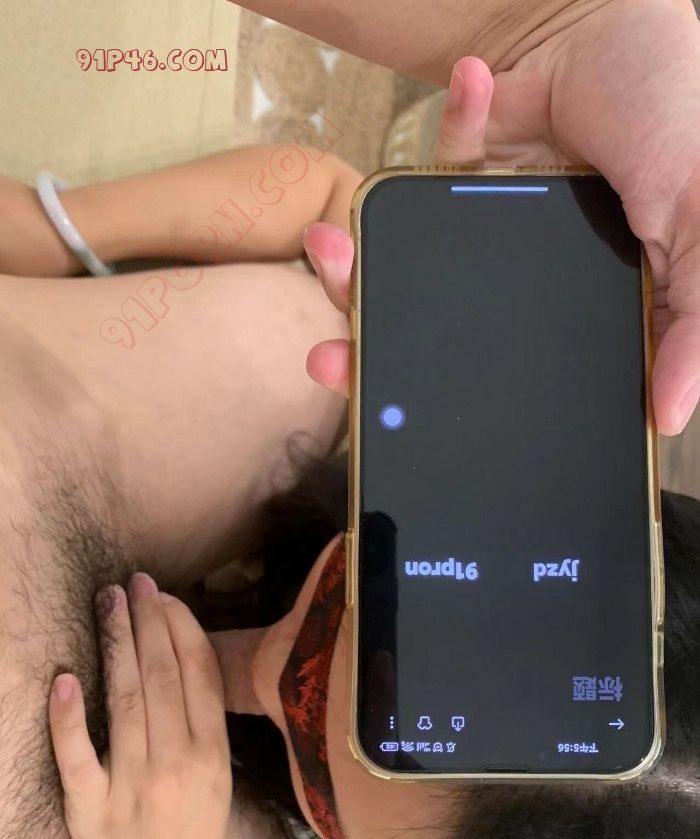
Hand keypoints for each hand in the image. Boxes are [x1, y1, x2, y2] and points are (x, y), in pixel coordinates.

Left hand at [49, 574, 231, 838]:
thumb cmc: (194, 831)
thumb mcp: (217, 774)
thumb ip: (202, 719)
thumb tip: (180, 655)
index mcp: (212, 754)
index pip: (197, 675)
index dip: (180, 628)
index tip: (163, 596)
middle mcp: (176, 764)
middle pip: (159, 678)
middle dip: (147, 622)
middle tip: (134, 583)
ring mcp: (131, 787)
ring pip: (122, 702)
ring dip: (115, 645)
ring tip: (108, 604)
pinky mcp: (90, 811)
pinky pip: (78, 758)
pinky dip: (69, 719)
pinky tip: (64, 679)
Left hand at [305, 0, 699, 434]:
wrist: (625, 17)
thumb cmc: (677, 112)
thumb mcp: (698, 221)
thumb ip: (691, 320)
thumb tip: (669, 415)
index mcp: (591, 304)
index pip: (521, 376)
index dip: (463, 400)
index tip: (404, 421)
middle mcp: (531, 284)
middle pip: (447, 337)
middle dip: (383, 349)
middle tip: (331, 358)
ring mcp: (490, 237)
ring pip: (414, 275)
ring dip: (362, 264)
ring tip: (331, 249)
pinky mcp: (465, 180)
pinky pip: (433, 177)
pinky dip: (449, 131)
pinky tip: (474, 85)